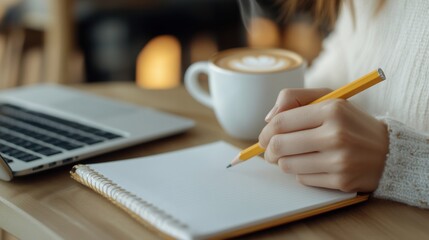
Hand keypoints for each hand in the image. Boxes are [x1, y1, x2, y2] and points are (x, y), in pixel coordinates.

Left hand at [259, 88, 388, 191]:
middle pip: (279, 145)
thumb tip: (268, 119)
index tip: (264, 137)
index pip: (280, 122)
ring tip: (292, 156)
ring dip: (283, 162)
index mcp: (331, 109)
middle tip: (269, 151)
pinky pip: (302, 179)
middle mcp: (335, 135)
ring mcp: (339, 160)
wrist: (389, 151)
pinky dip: (300, 173)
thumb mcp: (329, 99)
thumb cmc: (351, 123)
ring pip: (287, 165)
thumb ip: (295, 98)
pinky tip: (312, 165)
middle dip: (267, 150)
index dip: (265, 132)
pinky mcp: (341, 181)